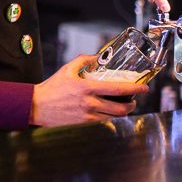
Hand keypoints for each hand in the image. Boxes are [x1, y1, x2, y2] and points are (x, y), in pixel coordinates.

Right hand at [30, 54, 149, 126]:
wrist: (36, 106)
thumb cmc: (51, 88)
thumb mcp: (67, 69)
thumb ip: (83, 60)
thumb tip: (97, 56)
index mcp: (87, 87)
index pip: (118, 88)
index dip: (135, 89)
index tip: (144, 88)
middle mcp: (90, 103)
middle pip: (120, 107)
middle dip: (132, 104)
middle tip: (134, 100)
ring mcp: (87, 116)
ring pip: (114, 118)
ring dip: (123, 113)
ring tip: (124, 108)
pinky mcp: (83, 125)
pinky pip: (103, 124)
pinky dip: (111, 120)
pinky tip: (112, 116)